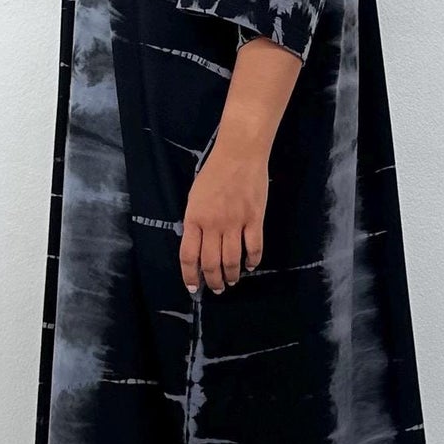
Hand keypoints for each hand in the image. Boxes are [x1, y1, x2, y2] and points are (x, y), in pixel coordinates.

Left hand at [180, 142, 266, 293]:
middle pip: (211, 263)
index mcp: (194, 218)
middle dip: (213, 281)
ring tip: (232, 281)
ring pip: (232, 260)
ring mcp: (235, 223)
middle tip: (217, 289)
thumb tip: (198, 246)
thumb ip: (195, 222)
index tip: (193, 288)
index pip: (188, 256)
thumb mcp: (195, 197)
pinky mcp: (255, 219)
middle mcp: (213, 225)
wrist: (239, 155)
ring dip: (231, 275)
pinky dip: (253, 261)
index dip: (190, 276)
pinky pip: (254, 247)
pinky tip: (251, 266)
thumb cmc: (214, 173)